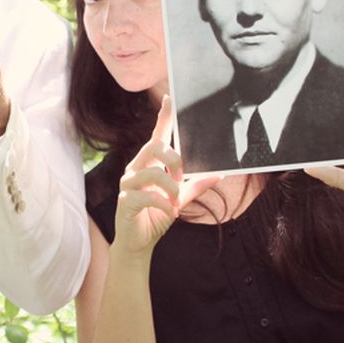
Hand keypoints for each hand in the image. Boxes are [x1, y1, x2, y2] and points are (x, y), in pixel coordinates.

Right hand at [115, 96, 218, 256]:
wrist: (139, 244)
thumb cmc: (156, 217)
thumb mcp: (180, 200)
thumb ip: (195, 186)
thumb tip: (218, 175)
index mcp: (148, 164)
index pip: (156, 136)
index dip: (163, 118)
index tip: (168, 98)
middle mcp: (135, 169)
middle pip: (153, 147)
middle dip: (174, 161)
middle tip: (182, 179)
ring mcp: (128, 184)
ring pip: (152, 173)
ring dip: (171, 188)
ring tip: (176, 203)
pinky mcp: (125, 200)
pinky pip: (148, 196)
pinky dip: (164, 205)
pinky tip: (170, 213)